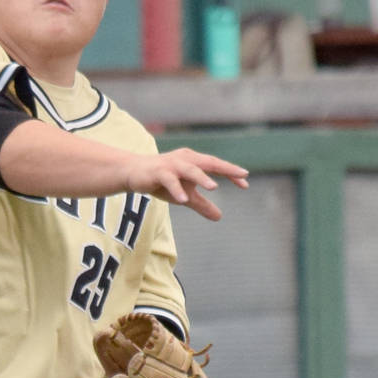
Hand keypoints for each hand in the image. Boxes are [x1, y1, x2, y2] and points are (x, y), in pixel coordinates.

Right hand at [126, 148, 248, 221]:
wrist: (132, 173)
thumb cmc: (161, 182)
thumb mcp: (185, 194)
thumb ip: (201, 204)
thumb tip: (219, 217)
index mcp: (194, 161)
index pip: (216, 166)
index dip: (231, 173)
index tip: (245, 183)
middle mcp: (185, 159)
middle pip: (209, 163)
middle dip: (226, 169)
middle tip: (242, 175)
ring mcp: (171, 165)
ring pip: (190, 170)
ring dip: (202, 178)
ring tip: (214, 187)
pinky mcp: (157, 172)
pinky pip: (169, 181)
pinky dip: (177, 189)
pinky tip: (184, 199)